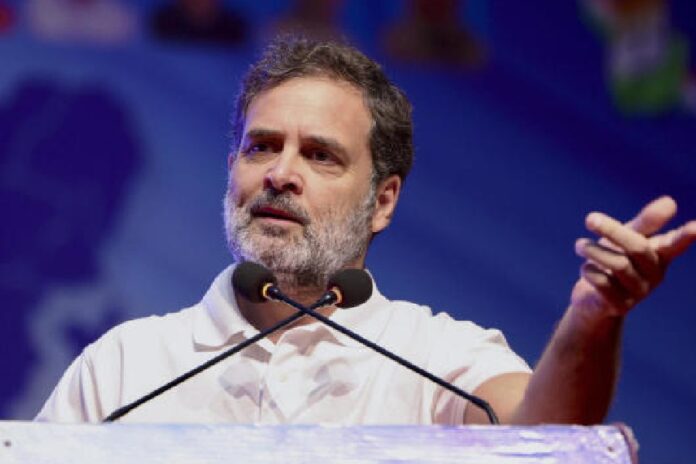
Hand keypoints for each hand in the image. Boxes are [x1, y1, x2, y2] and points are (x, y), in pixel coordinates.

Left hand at [571, 196, 695, 317]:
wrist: (592, 296)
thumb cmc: (614, 259)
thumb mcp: (627, 237)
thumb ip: (646, 222)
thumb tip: (670, 201)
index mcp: (659, 255)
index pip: (674, 244)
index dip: (685, 236)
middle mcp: (654, 275)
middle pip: (638, 248)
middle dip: (612, 231)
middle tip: (590, 218)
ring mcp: (639, 292)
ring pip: (618, 265)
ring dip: (594, 251)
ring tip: (579, 245)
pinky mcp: (621, 306)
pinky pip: (603, 283)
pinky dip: (589, 271)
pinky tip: (586, 268)